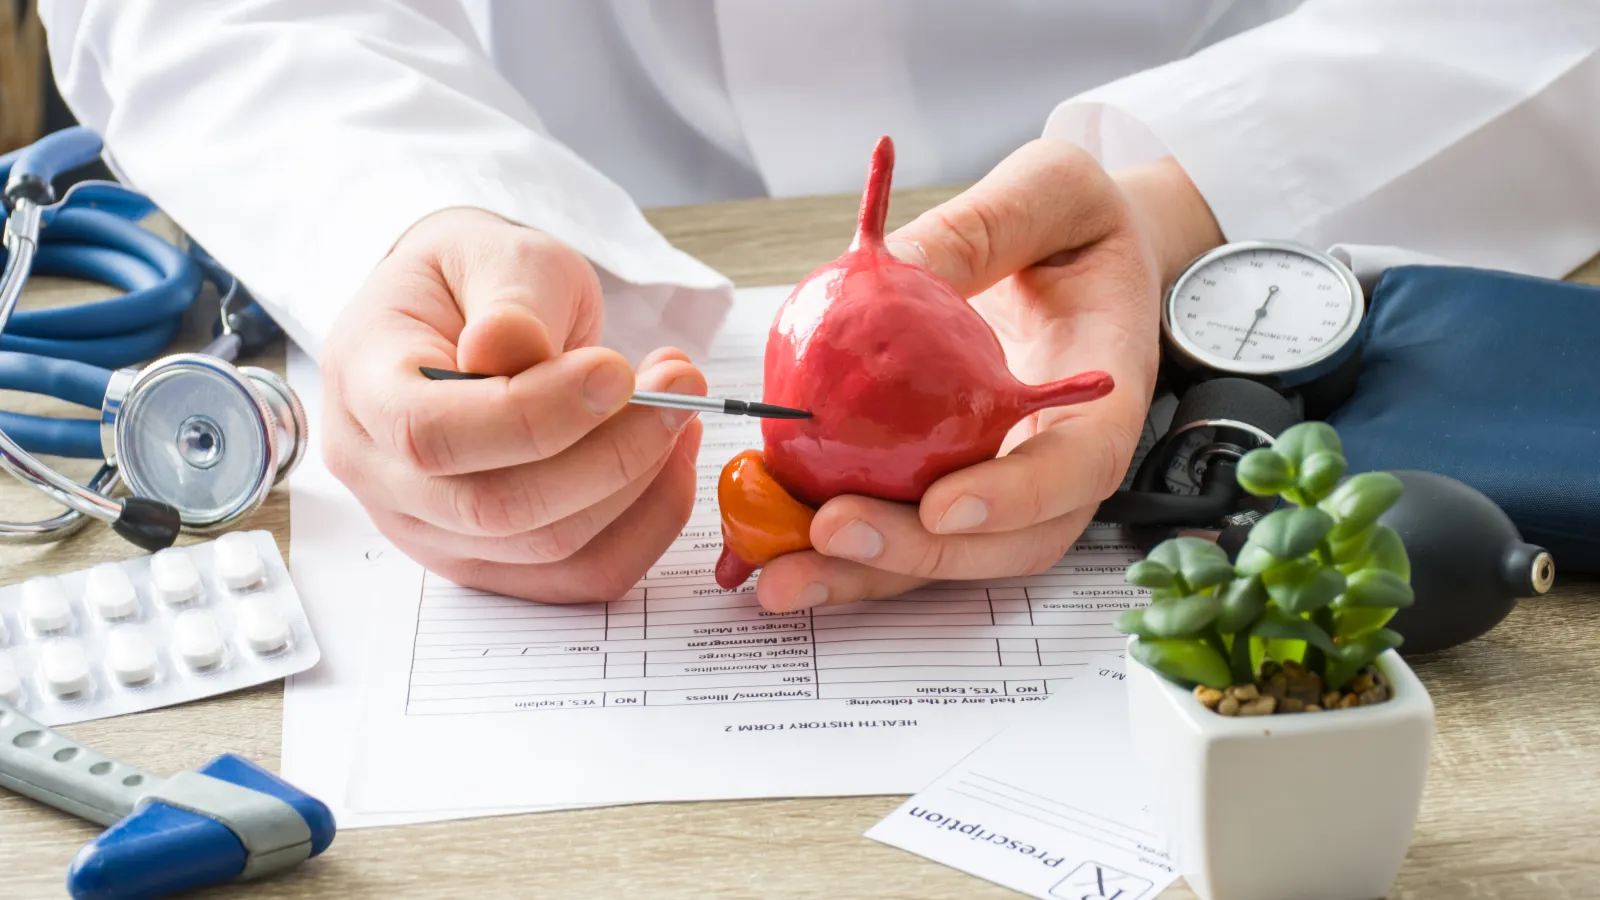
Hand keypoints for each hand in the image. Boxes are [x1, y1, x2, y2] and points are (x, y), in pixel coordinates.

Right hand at [320, 208, 706, 600]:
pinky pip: (581, 575)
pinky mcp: (493, 560)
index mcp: (362, 385)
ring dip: (641, 482)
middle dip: (611, 453)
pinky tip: (671, 458)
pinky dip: (646, 523)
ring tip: (680, 405)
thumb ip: (510, 301)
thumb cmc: (477, 280)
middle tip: (680, 386)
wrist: (468, 312)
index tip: (618, 371)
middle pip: (497, 508)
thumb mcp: (496, 254)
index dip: (535, 414)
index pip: (430, 434)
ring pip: (550, 548)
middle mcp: (381, 476)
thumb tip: (506, 346)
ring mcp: (433, 531)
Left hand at [754, 139, 1222, 611]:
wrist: (1083, 254)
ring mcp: (1007, 484)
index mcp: (1107, 397)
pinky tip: (769, 540)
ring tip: (780, 574)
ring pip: (946, 553)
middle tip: (830, 533)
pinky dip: (838, 545)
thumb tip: (893, 263)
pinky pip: (902, 523)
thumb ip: (980, 229)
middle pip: (1004, 543)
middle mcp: (1060, 461)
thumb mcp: (1049, 193)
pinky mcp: (952, 484)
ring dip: (863, 573)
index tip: (943, 505)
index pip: (1076, 469)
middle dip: (916, 553)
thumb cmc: (1081, 222)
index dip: (1015, 500)